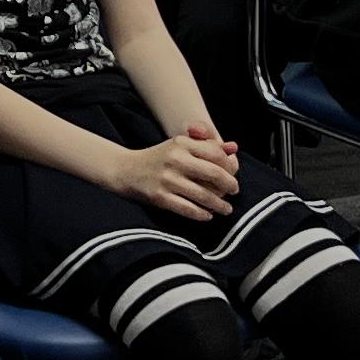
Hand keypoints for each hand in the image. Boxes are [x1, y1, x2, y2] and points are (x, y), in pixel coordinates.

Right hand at [108, 130, 239, 222]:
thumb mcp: (180, 145)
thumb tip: (233, 147)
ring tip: (226, 209)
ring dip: (219, 205)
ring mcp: (167, 179)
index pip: (216, 154)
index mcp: (182, 144)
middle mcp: (175, 160)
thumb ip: (207, 145)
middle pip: (214, 174)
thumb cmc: (158, 158)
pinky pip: (188, 209)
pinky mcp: (160, 197)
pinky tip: (207, 215)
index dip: (229, 167)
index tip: (233, 175)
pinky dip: (201, 214)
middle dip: (229, 186)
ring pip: (203, 195)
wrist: (125, 170)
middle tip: (234, 192)